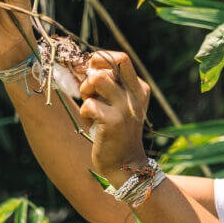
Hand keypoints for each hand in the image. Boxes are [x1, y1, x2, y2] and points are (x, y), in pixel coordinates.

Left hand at [77, 51, 150, 185]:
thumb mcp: (119, 104)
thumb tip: (83, 65)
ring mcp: (126, 108)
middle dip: (91, 73)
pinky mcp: (114, 122)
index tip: (90, 73)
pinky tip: (91, 124)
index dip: (100, 61)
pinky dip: (85, 113)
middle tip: (89, 91)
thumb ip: (107, 84)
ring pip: (98, 79)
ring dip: (86, 91)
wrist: (126, 164)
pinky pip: (89, 105)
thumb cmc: (116, 131)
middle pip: (109, 64)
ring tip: (90, 105)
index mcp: (139, 88)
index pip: (120, 58)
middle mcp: (136, 95)